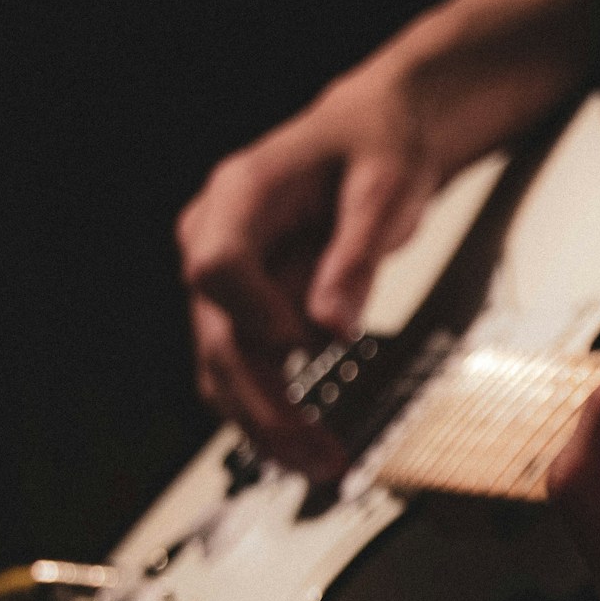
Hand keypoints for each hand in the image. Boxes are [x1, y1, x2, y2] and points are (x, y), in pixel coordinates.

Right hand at [176, 71, 439, 476]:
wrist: (375, 135)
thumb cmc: (378, 148)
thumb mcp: (385, 191)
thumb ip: (355, 256)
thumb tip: (332, 329)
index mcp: (239, 196)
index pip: (217, 266)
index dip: (257, 314)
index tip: (309, 344)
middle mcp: (214, 236)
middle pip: (215, 333)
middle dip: (264, 403)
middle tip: (317, 454)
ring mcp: (223, 277)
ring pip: (222, 365)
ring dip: (265, 423)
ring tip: (321, 465)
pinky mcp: (244, 306)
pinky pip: (243, 367)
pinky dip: (271, 410)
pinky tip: (308, 446)